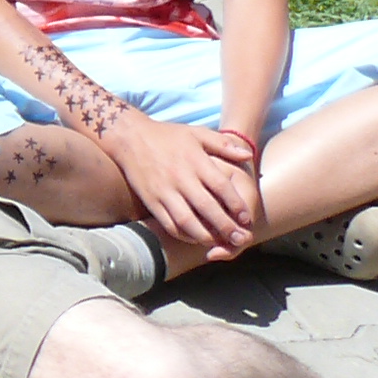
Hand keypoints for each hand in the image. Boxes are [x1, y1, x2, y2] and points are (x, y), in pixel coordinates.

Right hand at [112, 113, 263, 257]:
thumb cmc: (167, 135)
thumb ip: (223, 144)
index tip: (247, 218)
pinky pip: (168, 223)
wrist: (129, 136)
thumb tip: (248, 155)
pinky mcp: (150, 200)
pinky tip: (195, 238)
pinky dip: (183, 235)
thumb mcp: (197, 133)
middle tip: (240, 240)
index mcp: (195, 161)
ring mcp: (163, 191)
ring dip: (204, 236)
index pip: (221, 187)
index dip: (236, 205)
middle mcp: (180, 178)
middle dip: (226, 227)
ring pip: (187, 221)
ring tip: (218, 243)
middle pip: (207, 208)